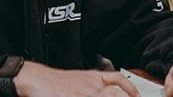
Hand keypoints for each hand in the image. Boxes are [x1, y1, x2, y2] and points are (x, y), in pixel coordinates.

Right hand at [14, 61, 139, 96]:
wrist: (35, 79)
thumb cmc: (54, 82)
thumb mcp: (78, 79)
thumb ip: (93, 86)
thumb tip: (109, 91)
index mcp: (93, 77)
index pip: (118, 80)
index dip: (131, 89)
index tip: (136, 95)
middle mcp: (91, 85)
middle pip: (116, 92)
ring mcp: (84, 94)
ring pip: (109, 95)